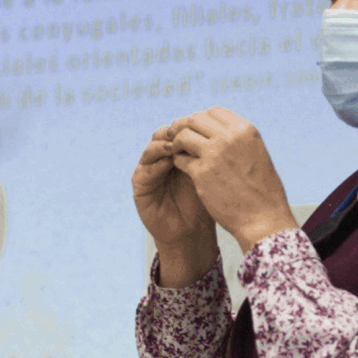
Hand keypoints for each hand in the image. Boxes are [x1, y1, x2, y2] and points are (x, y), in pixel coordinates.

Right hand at [132, 125, 215, 248]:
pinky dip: (155, 165)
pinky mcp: (140, 187)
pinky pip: (144, 171)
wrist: (192, 232)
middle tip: (184, 131)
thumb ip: (206, 155)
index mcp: (176, 154)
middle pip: (162, 136)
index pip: (177, 131)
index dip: (186, 127)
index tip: (198, 125)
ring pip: (151, 150)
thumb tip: (218, 128)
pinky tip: (168, 162)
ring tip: (175, 145)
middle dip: (173, 132)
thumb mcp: (206, 175)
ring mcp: (148, 172)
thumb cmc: (203, 203)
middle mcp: (160, 160)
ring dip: (162, 145)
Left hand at [168, 107, 299, 252]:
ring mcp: (214, 154)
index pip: (214, 112)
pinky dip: (177, 161)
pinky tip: (182, 168)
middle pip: (195, 120)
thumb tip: (218, 131)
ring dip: (177, 143)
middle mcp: (229, 137)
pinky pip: (180, 159)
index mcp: (245, 131)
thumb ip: (238, 140)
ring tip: (177, 152)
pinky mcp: (201, 173)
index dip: (201, 119)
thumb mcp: (256, 154)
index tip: (196, 130)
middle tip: (178, 138)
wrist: (263, 218)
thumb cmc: (263, 191)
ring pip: (183, 136)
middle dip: (184, 127)